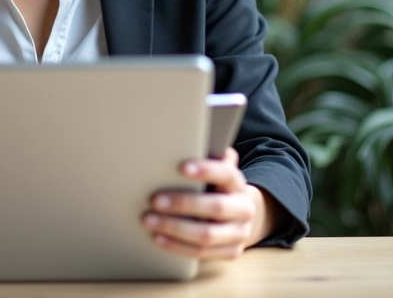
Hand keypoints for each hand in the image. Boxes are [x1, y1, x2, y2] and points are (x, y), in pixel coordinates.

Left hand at [141, 147, 274, 259]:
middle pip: (215, 208)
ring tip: (149, 219)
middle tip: (155, 199)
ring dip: (174, 228)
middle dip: (183, 203)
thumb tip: (182, 138)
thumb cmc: (217, 184)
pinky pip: (201, 253)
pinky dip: (177, 246)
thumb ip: (207, 155)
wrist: (241, 213)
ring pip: (206, 235)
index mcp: (238, 183)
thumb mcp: (217, 168)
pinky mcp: (230, 253)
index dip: (206, 170)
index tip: (182, 167)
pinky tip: (157, 237)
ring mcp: (238, 234)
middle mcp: (243, 209)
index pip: (226, 174)